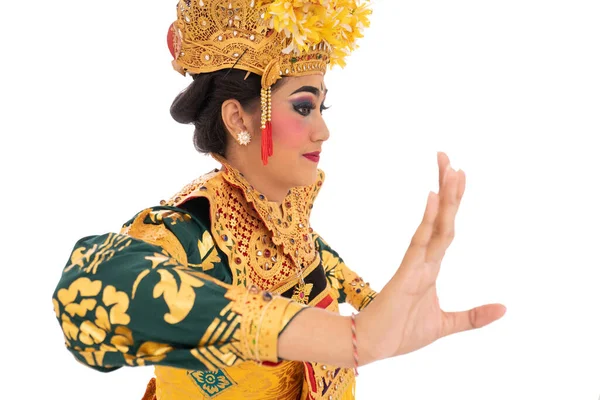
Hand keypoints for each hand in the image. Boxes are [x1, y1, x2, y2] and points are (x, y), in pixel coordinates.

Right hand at [357, 152, 505, 362]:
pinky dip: (427, 220)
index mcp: (432, 267)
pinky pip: (419, 242)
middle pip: (441, 218)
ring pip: (434, 224)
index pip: (447, 228)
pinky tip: (432, 198)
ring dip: (442, 196)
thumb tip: (504, 308)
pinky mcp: (406, 273)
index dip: (453, 203)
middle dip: (446, 188)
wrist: (374, 346)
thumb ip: (474, 317)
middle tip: (447, 157)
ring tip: (448, 167)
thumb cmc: (402, 333)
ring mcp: (415, 264)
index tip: (459, 175)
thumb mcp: (447, 325)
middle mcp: (424, 259)